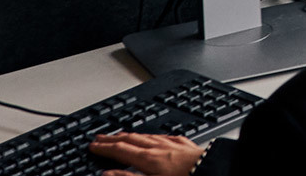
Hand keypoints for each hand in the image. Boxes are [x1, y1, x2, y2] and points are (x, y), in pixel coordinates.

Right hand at [90, 131, 205, 175]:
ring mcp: (174, 145)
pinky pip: (167, 136)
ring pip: (148, 136)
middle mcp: (160, 148)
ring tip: (122, 135)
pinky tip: (156, 136)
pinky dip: (155, 136)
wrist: (212, 170)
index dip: (105, 148)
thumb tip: (107, 174)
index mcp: (148, 158)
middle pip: (132, 140)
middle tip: (101, 136)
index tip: (93, 145)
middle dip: (114, 138)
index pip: (120, 150)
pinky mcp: (187, 145)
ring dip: (132, 135)